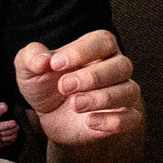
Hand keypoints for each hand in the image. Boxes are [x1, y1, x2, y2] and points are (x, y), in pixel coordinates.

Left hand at [15, 31, 144, 148]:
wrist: (52, 120)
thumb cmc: (47, 87)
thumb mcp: (30, 70)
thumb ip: (31, 58)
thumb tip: (42, 61)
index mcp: (97, 50)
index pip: (103, 41)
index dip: (82, 51)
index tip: (56, 64)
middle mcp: (115, 69)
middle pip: (121, 65)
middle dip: (92, 77)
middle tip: (64, 87)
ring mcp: (123, 94)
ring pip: (129, 91)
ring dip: (102, 98)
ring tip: (75, 105)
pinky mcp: (125, 118)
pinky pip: (132, 118)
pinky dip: (113, 121)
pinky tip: (89, 122)